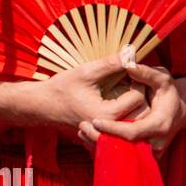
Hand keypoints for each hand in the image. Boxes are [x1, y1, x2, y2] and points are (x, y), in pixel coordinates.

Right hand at [19, 53, 146, 129]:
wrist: (43, 105)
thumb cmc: (62, 88)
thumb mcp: (86, 72)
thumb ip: (110, 64)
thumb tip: (132, 53)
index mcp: (106, 115)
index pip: (139, 98)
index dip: (138, 81)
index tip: (132, 71)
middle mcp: (109, 128)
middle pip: (142, 111)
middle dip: (142, 93)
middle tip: (135, 79)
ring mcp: (108, 132)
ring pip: (137, 119)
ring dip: (138, 103)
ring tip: (130, 86)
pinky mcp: (106, 131)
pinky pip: (127, 123)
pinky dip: (130, 111)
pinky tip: (123, 97)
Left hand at [78, 60, 185, 156]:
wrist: (179, 112)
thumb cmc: (169, 93)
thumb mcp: (163, 79)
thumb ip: (147, 73)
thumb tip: (129, 64)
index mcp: (160, 125)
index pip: (132, 132)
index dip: (112, 129)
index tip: (94, 120)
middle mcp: (156, 143)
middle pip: (123, 149)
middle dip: (100, 139)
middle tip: (81, 127)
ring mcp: (150, 153)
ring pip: (120, 157)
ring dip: (98, 146)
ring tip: (82, 131)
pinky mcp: (143, 157)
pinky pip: (121, 158)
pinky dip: (105, 150)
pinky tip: (90, 138)